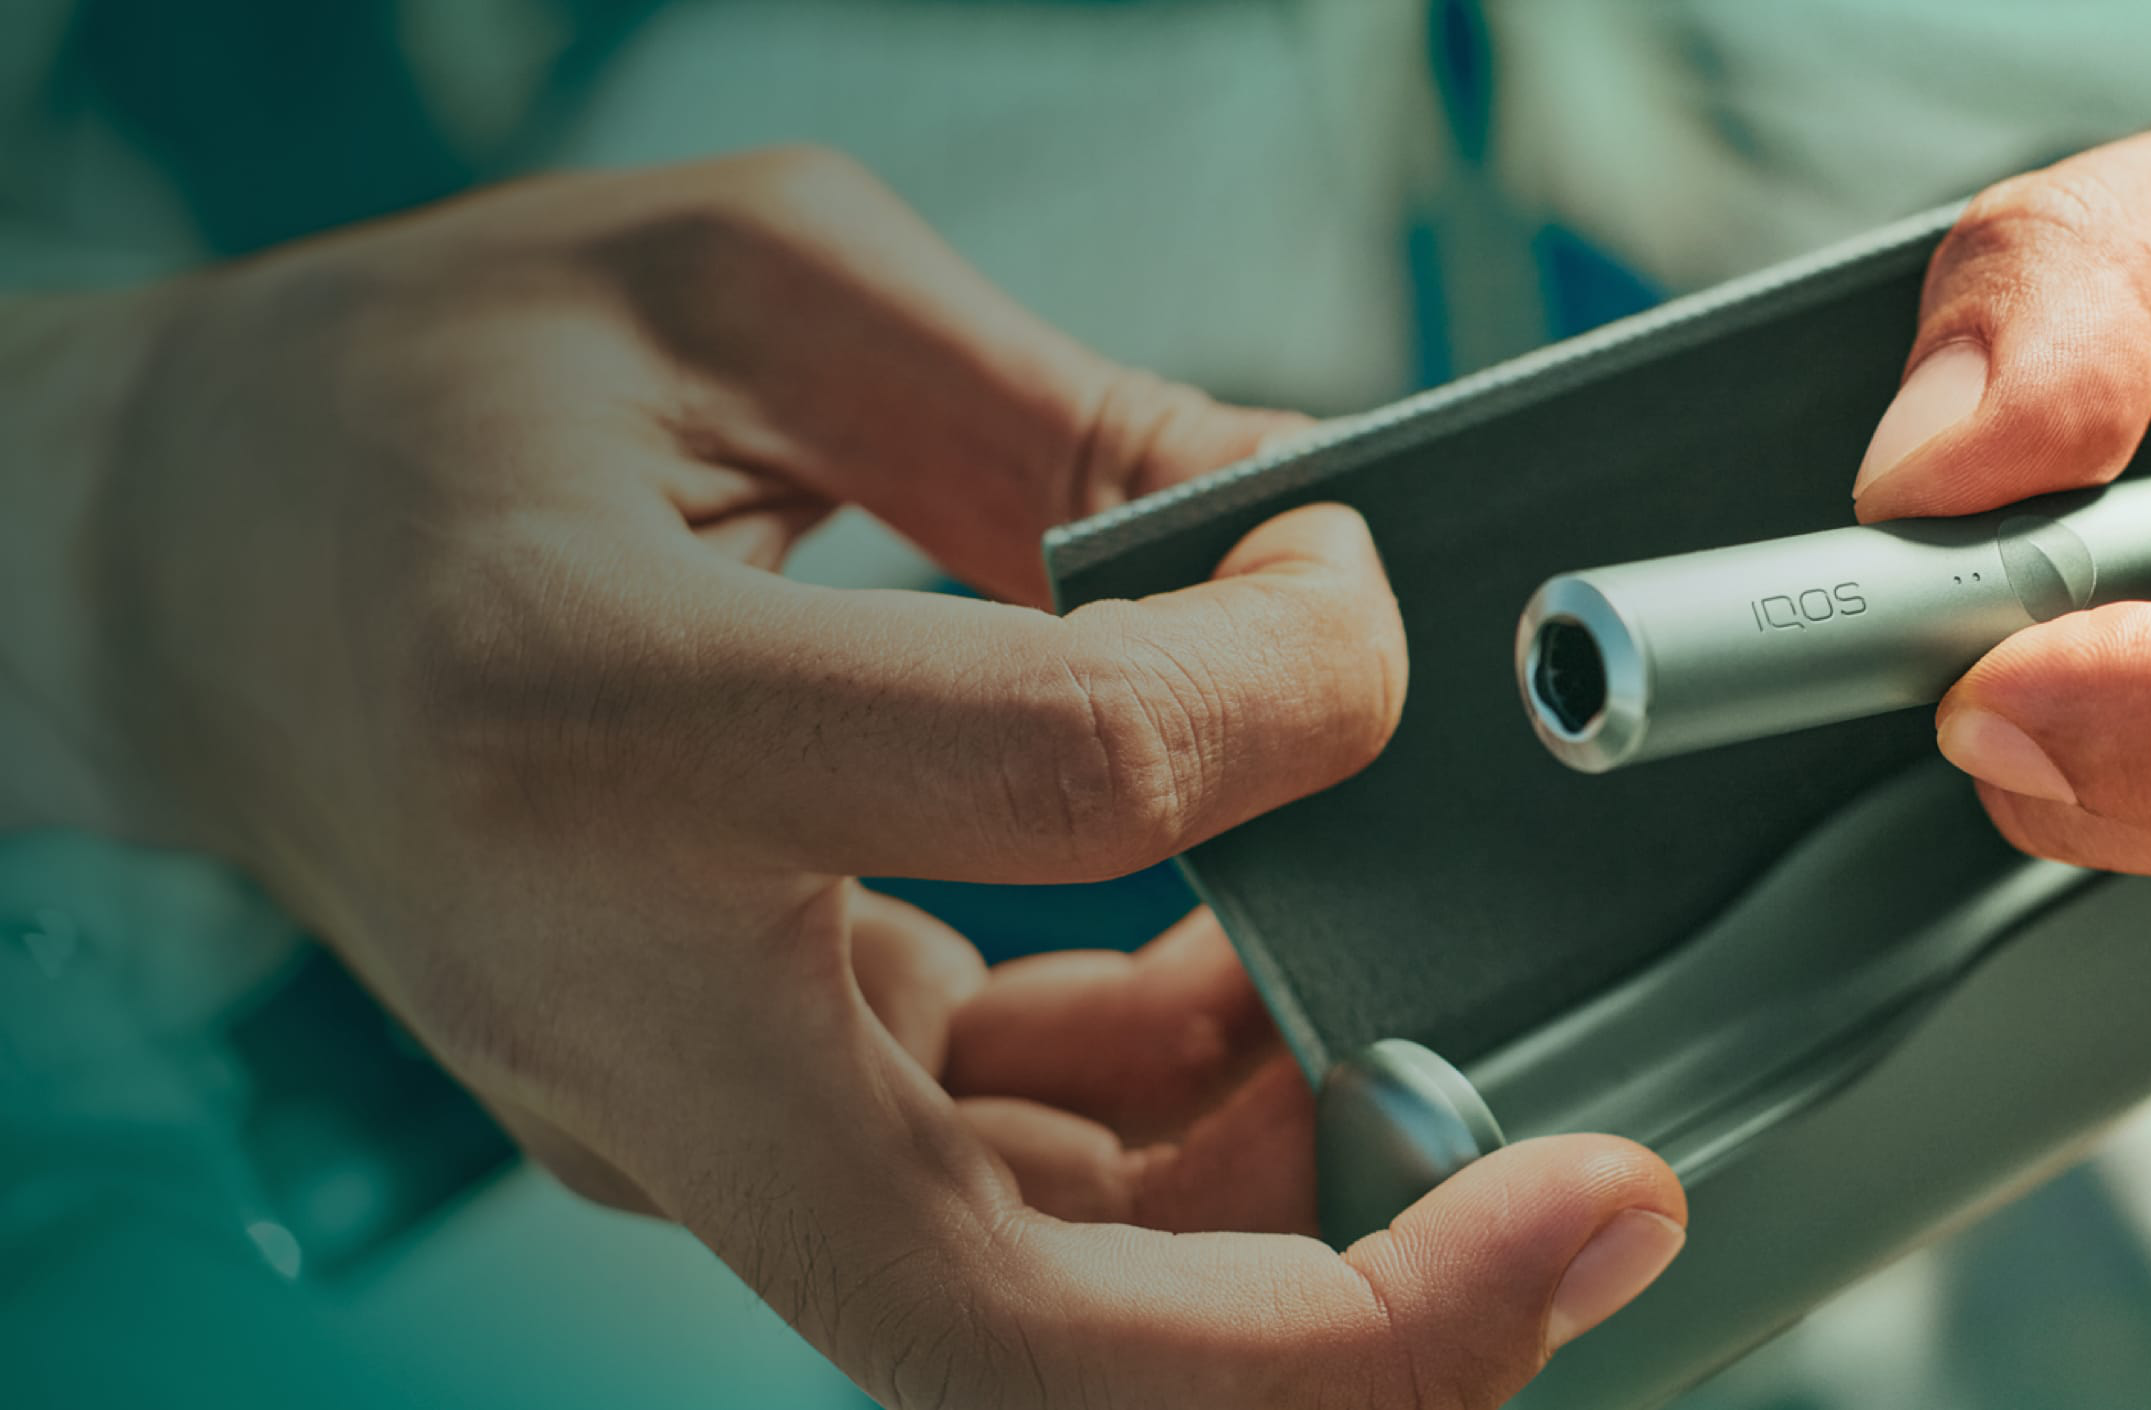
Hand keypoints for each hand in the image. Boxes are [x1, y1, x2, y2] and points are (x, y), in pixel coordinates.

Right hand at [29, 149, 1681, 1404]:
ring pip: (1022, 1315)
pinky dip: (1184, 1165)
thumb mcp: (742, 285)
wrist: (197, 576)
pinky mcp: (719, 1139)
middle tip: (1595, 1219)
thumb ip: (1054, 413)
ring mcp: (665, 1113)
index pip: (1052, 781)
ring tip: (1444, 1058)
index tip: (1349, 592)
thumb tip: (1313, 540)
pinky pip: (993, 1225)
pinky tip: (1264, 1007)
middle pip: (992, 1319)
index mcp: (595, 712)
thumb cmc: (421, 411)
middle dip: (1350, 1330)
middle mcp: (615, 987)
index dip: (1296, 695)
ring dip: (1295, 1234)